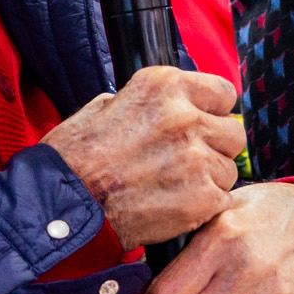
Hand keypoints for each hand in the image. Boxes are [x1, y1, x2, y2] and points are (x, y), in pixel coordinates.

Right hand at [40, 66, 243, 248]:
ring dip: (208, 180)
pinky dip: (202, 207)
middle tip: (186, 163)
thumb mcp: (102, 108)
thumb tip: (167, 106)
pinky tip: (173, 207)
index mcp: (163, 86)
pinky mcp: (201, 198)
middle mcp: (185, 116)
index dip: (212, 112)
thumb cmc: (73, 160)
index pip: (223, 93)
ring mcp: (196, 158)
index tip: (201, 124)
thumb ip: (143, 104)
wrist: (62, 207)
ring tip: (172, 189)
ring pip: (228, 169)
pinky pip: (221, 199)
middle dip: (214, 147)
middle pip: (232, 132)